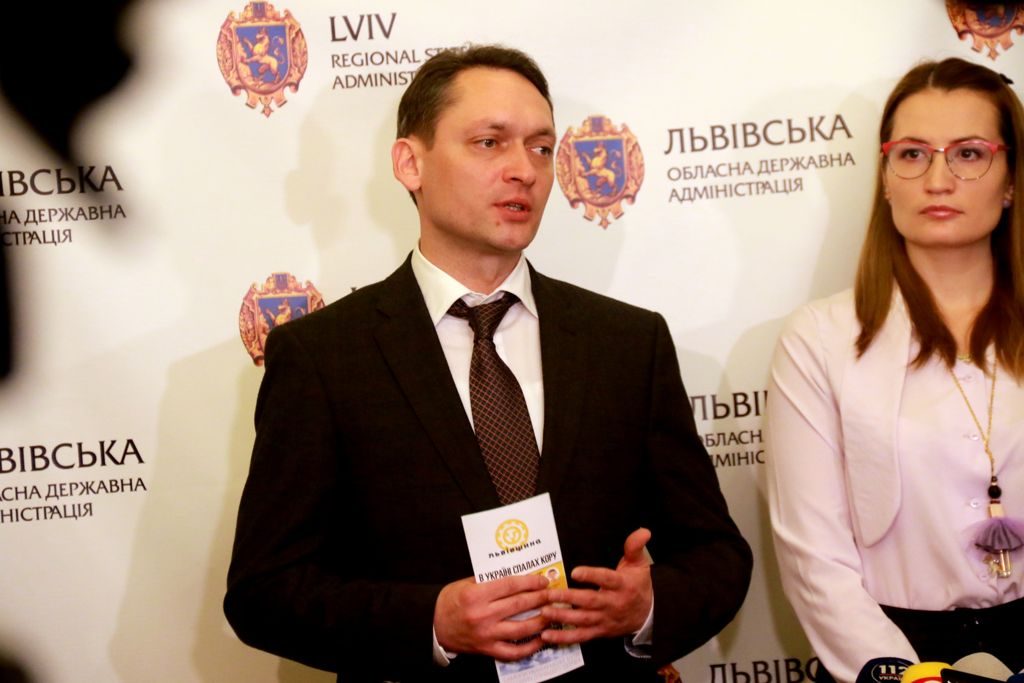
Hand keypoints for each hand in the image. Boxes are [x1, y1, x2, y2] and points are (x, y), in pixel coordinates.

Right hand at [434, 574, 549, 660]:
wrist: (434, 626)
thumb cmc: (451, 601)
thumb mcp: (466, 583)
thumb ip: (489, 580)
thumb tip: (518, 577)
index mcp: (476, 595)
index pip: (510, 585)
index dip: (530, 582)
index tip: (543, 580)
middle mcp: (482, 615)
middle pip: (519, 605)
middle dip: (540, 598)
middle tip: (553, 594)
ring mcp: (486, 634)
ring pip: (521, 628)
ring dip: (541, 621)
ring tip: (552, 614)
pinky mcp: (487, 649)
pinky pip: (513, 651)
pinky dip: (529, 647)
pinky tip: (540, 640)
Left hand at [539, 528, 652, 644]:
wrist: (649, 614)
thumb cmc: (638, 585)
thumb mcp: (640, 564)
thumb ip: (635, 547)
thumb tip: (643, 531)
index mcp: (622, 585)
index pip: (606, 579)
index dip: (591, 575)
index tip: (575, 572)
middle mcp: (613, 603)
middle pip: (590, 601)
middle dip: (569, 598)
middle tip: (550, 594)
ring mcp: (605, 619)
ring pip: (583, 619)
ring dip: (563, 617)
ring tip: (545, 611)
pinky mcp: (599, 631)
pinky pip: (581, 636)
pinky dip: (564, 637)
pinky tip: (548, 635)